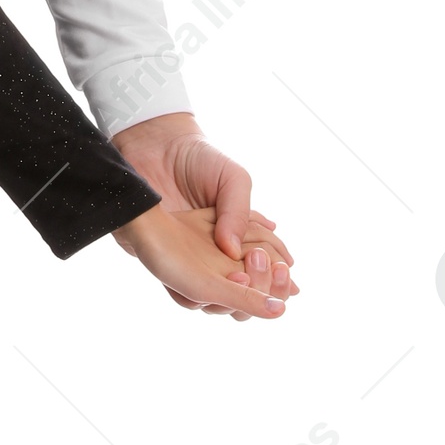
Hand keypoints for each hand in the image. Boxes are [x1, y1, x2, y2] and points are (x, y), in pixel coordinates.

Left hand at [113, 110, 295, 317]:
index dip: (278, 274)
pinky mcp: (160, 260)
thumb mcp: (233, 179)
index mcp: (239, 235)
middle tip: (272, 277)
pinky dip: (194, 296)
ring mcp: (189, 259)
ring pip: (215, 296)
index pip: (266, 264)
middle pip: (245, 286)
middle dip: (262, 288)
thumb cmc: (199, 159)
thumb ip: (239, 213)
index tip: (288, 275)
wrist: (156, 146)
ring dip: (232, 297)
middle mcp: (215, 252)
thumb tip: (234, 252)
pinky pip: (178, 290)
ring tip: (243, 280)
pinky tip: (209, 291)